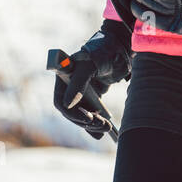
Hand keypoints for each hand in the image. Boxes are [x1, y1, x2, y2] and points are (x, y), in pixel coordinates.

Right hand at [52, 19, 132, 139]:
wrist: (120, 47)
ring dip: (92, 125)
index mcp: (64, 76)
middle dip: (86, 121)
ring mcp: (81, 92)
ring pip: (82, 115)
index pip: (60, 100)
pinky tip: (101, 133)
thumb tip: (67, 105)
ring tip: (106, 127)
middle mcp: (70, 86)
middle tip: (102, 124)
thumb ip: (78, 83)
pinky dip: (95, 125)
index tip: (88, 118)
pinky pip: (91, 115)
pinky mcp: (93, 97)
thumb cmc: (102, 51)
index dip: (72, 113)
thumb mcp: (90, 65)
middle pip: (72, 111)